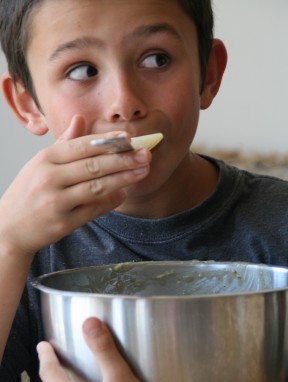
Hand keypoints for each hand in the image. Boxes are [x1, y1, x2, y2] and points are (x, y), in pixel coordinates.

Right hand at [0, 115, 150, 256]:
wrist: (9, 227)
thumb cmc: (28, 192)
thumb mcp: (40, 163)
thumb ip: (64, 143)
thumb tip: (81, 118)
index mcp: (45, 159)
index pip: (82, 146)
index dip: (108, 142)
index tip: (130, 138)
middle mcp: (50, 179)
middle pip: (94, 166)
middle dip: (123, 159)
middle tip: (145, 155)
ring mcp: (56, 202)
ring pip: (97, 187)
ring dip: (123, 179)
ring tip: (142, 171)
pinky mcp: (63, 223)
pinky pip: (93, 210)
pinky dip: (111, 202)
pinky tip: (124, 194)